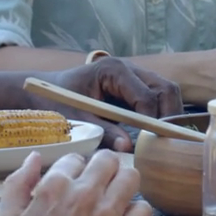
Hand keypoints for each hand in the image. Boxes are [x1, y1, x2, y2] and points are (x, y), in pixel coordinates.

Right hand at [0, 150, 152, 215]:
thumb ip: (17, 183)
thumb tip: (33, 158)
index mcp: (54, 187)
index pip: (74, 159)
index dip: (73, 171)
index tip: (73, 185)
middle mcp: (83, 195)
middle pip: (107, 160)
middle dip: (102, 169)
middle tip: (98, 187)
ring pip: (131, 177)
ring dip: (123, 184)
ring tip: (115, 199)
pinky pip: (144, 210)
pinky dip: (136, 213)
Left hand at [38, 57, 182, 149]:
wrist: (45, 90)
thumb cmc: (56, 101)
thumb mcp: (77, 119)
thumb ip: (102, 132)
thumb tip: (127, 147)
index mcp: (114, 70)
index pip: (147, 96)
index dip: (153, 120)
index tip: (153, 143)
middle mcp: (129, 68)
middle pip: (165, 89)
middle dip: (170, 116)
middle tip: (167, 141)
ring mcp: (134, 75)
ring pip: (166, 92)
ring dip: (168, 114)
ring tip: (163, 139)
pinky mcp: (135, 86)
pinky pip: (158, 97)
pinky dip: (161, 114)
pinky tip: (155, 133)